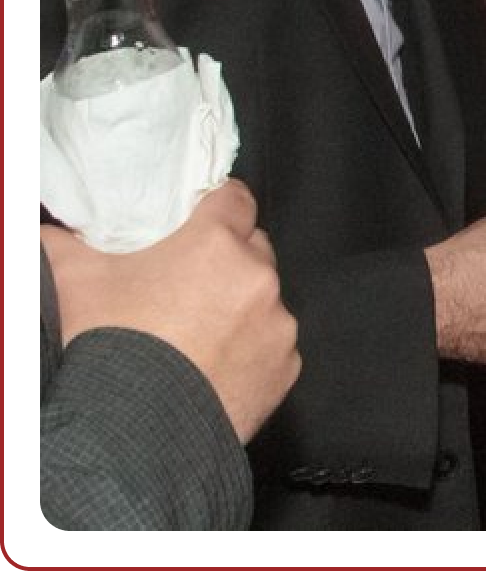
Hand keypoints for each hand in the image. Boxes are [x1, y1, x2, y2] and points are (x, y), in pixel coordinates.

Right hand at [42, 180, 299, 442]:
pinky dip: (252, 352)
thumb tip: (52, 231)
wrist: (132, 431)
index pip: (236, 199)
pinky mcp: (286, 366)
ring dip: (241, 309)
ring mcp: (278, 323)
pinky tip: (214, 367)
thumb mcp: (76, 281)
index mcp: (216, 243)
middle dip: (227, 262)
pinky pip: (273, 346)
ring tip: (197, 336)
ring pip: (266, 300)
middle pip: (253, 250)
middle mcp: (258, 276)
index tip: (201, 221)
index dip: (217, 208)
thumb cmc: (108, 348)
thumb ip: (68, 242)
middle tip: (188, 287)